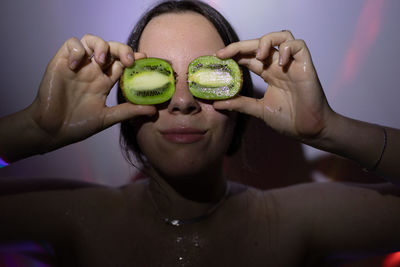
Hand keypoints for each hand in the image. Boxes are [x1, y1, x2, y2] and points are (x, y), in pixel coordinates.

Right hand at [28, 34, 155, 150]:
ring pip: (91, 40)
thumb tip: (153, 110)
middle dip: (122, 49)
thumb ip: (129, 111)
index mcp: (104, 81)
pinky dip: (77, 50)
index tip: (144, 58)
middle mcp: (93, 71)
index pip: (122, 62)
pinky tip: (76, 65)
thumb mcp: (108, 118)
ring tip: (101, 61)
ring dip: (100, 45)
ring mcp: (78, 66)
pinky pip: (71, 44)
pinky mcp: (61, 62)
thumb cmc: (78, 125)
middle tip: (128, 61)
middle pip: (111, 48)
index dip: (133, 57)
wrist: (53, 130)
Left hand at [214, 31, 332, 139]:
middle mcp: (278, 65)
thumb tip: (216, 103)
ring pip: (281, 36)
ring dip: (266, 41)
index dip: (234, 53)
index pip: (249, 56)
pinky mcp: (305, 66)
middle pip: (259, 44)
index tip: (218, 58)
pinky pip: (299, 45)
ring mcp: (292, 64)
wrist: (308, 130)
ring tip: (259, 56)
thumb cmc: (288, 119)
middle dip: (240, 45)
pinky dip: (287, 49)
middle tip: (224, 54)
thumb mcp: (258, 110)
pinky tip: (280, 63)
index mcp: (268, 73)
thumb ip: (240, 104)